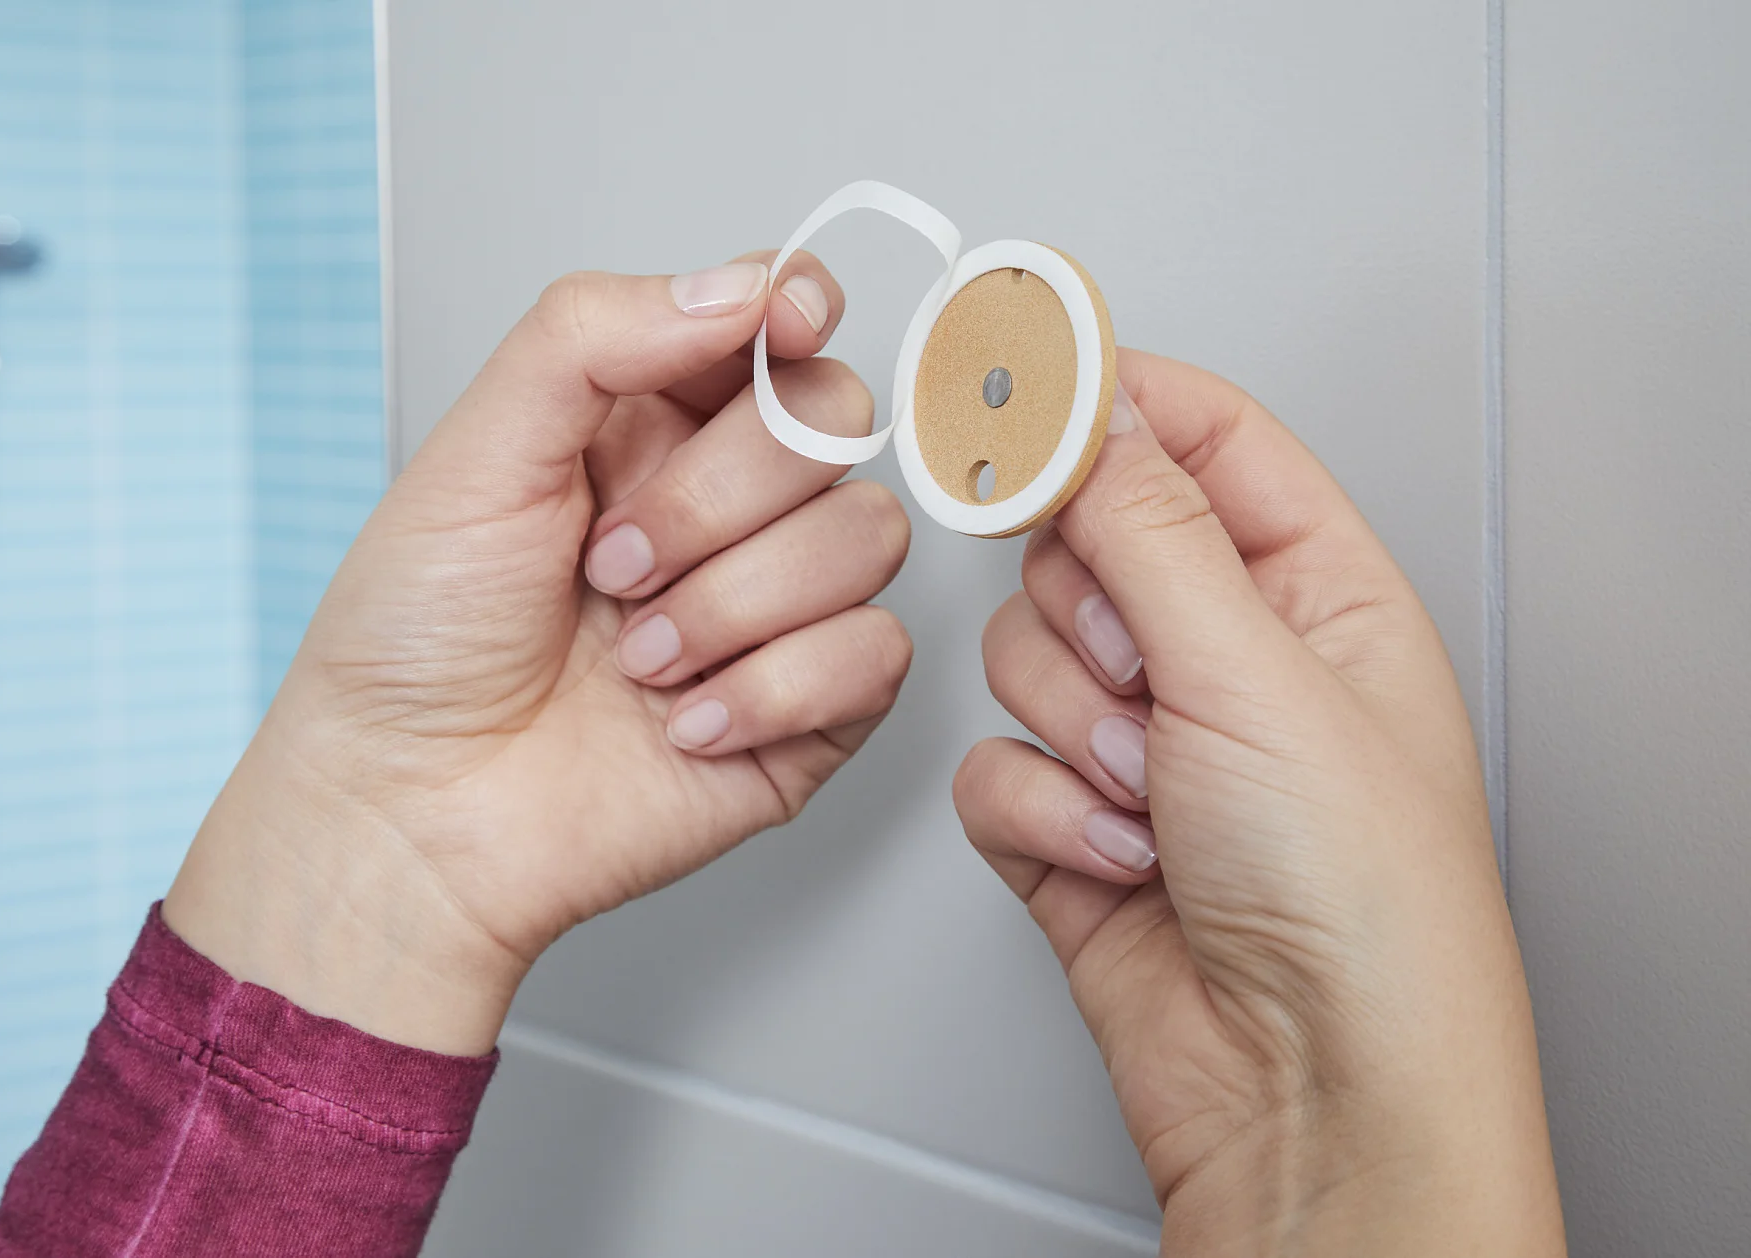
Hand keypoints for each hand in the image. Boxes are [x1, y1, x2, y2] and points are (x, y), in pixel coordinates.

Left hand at [164, 254, 911, 1054]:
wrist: (412, 813)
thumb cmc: (416, 640)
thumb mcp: (476, 452)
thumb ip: (597, 334)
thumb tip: (746, 287)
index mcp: (652, 420)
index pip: (781, 320)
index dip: (802, 310)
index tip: (784, 328)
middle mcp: (728, 502)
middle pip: (835, 421)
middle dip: (716, 499)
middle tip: (610, 565)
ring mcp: (778, 606)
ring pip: (867, 537)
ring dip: (735, 604)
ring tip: (638, 660)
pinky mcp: (813, 709)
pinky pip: (874, 654)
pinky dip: (771, 689)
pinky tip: (683, 724)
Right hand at [953, 351, 1565, 1253]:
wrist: (1309, 1096)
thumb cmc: (1361, 904)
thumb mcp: (1257, 669)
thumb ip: (1149, 518)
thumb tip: (1090, 395)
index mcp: (1315, 592)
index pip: (1198, 437)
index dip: (1108, 400)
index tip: (1018, 372)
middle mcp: (1226, 658)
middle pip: (1082, 544)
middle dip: (1092, 615)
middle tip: (1140, 665)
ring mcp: (1144, 742)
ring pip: (1022, 655)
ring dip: (1074, 729)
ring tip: (1151, 795)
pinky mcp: (1072, 824)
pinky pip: (989, 763)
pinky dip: (1040, 812)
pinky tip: (1115, 857)